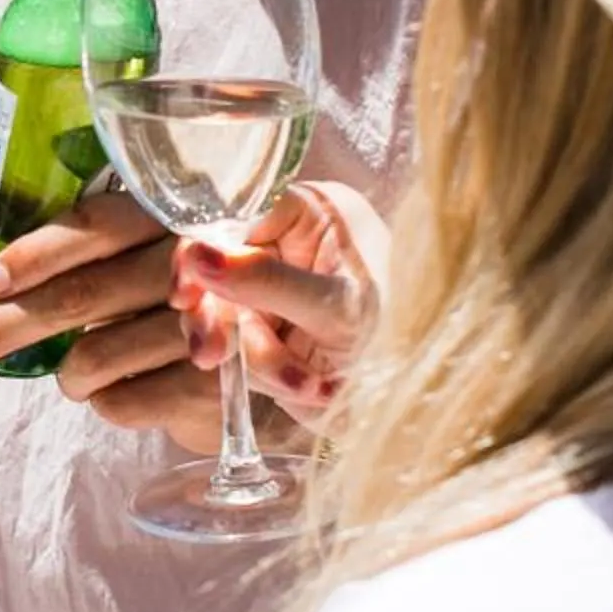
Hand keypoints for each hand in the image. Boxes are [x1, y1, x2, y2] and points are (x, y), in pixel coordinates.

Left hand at [0, 192, 222, 450]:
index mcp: (170, 206)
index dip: (37, 252)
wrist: (281, 339)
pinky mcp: (215, 385)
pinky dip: (105, 399)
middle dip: (6, 326)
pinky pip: (121, 403)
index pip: (96, 223)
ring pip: (95, 357)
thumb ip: (53, 189)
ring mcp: (210, 323)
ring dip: (67, 372)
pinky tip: (119, 386)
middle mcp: (194, 259)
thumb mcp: (131, 223)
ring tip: (73, 372)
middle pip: (83, 296)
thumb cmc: (181, 271)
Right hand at [172, 182, 386, 433]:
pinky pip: (246, 350)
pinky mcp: (277, 332)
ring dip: (256, 358)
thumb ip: (264, 281)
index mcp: (312, 212)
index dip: (201, 258)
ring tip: (301, 381)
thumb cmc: (400, 336)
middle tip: (210, 355)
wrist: (426, 399)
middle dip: (221, 321)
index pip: (232, 220)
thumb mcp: (333, 306)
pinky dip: (273, 375)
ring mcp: (281, 291)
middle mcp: (292, 245)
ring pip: (227, 318)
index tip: (186, 295)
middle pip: (218, 271)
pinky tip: (310, 386)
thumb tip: (196, 255)